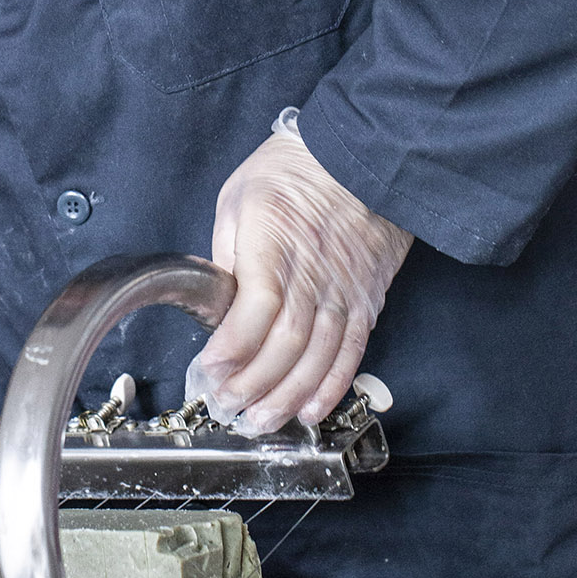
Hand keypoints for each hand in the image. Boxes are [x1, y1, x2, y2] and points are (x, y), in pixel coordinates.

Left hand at [188, 125, 410, 434]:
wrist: (363, 157)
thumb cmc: (296, 172)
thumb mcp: (239, 199)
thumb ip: (227, 254)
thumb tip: (216, 302)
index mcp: (275, 244)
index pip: (256, 308)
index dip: (232, 346)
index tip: (209, 368)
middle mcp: (314, 273)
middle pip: (285, 343)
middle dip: (253, 383)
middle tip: (228, 406)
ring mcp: (344, 292)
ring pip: (318, 357)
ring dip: (288, 396)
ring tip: (261, 420)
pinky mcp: (366, 302)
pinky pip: (351, 353)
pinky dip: (331, 386)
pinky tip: (310, 408)